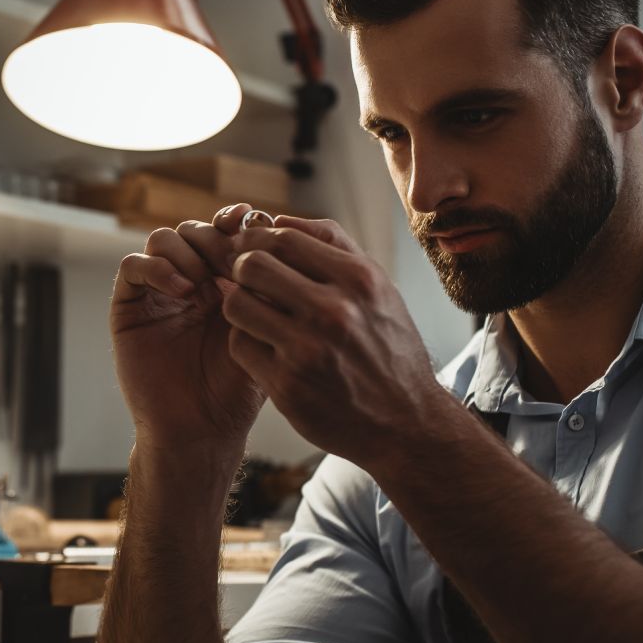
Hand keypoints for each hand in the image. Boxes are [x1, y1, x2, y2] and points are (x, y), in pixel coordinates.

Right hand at [111, 204, 266, 462]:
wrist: (201, 429)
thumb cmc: (237, 388)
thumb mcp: (264, 331)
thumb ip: (266, 287)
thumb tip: (273, 238)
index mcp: (222, 282)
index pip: (226, 231)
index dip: (239, 222)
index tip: (256, 227)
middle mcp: (188, 281)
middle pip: (195, 228)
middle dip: (215, 238)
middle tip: (232, 261)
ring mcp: (157, 292)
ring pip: (163, 239)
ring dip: (187, 250)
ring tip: (205, 280)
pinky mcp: (129, 306)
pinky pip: (132, 266)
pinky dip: (157, 267)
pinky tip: (182, 291)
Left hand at [222, 216, 444, 469]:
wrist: (406, 423)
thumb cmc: (388, 348)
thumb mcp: (377, 288)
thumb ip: (331, 245)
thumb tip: (276, 219)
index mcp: (358, 279)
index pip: (283, 237)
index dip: (257, 239)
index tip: (252, 250)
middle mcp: (334, 311)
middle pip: (252, 265)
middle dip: (242, 269)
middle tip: (247, 282)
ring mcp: (308, 350)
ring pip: (236, 304)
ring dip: (239, 305)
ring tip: (256, 314)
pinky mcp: (287, 385)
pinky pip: (240, 345)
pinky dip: (246, 342)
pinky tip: (265, 347)